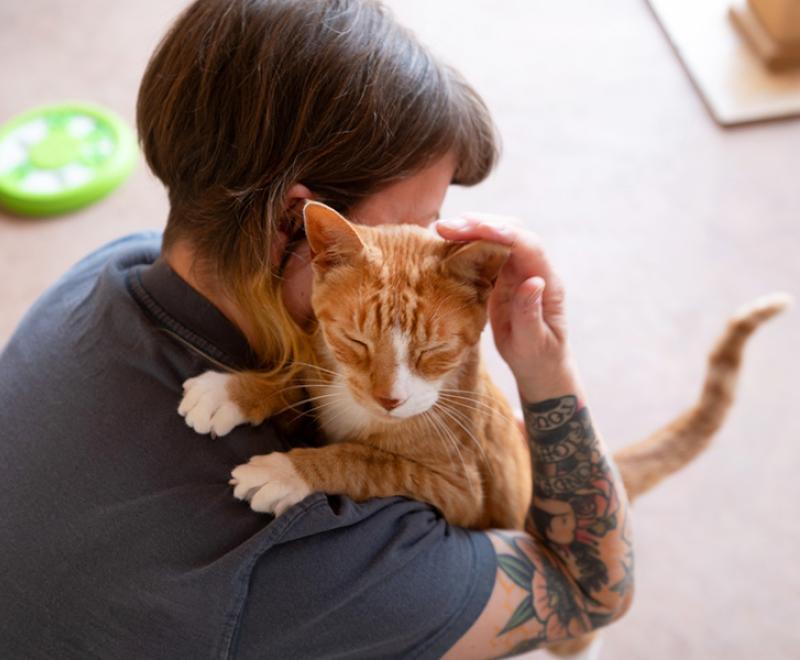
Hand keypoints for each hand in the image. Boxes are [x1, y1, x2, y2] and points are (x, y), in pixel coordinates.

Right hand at [436, 214, 580, 400]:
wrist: (539, 365)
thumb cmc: (538, 357)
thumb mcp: (533, 343)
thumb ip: (531, 313)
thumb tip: (534, 281)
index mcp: (548, 282)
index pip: (527, 246)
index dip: (501, 233)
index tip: (474, 228)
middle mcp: (535, 269)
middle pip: (512, 231)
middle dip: (480, 224)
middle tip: (445, 227)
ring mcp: (519, 270)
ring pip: (498, 236)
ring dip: (470, 229)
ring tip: (441, 230)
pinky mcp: (504, 275)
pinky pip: (487, 250)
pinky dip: (467, 242)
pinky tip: (446, 243)